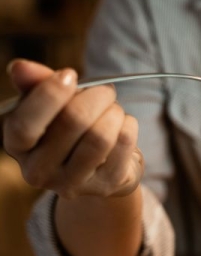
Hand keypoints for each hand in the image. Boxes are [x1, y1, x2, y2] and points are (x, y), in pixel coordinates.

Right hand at [2, 59, 142, 198]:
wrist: (99, 166)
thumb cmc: (69, 128)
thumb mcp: (49, 104)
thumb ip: (35, 85)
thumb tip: (21, 68)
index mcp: (17, 146)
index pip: (25, 125)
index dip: (50, 94)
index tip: (70, 75)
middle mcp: (39, 172)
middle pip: (73, 121)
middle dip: (96, 96)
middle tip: (105, 90)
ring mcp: (72, 184)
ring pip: (101, 136)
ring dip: (114, 112)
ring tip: (114, 109)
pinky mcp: (106, 187)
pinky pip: (123, 144)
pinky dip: (129, 125)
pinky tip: (124, 125)